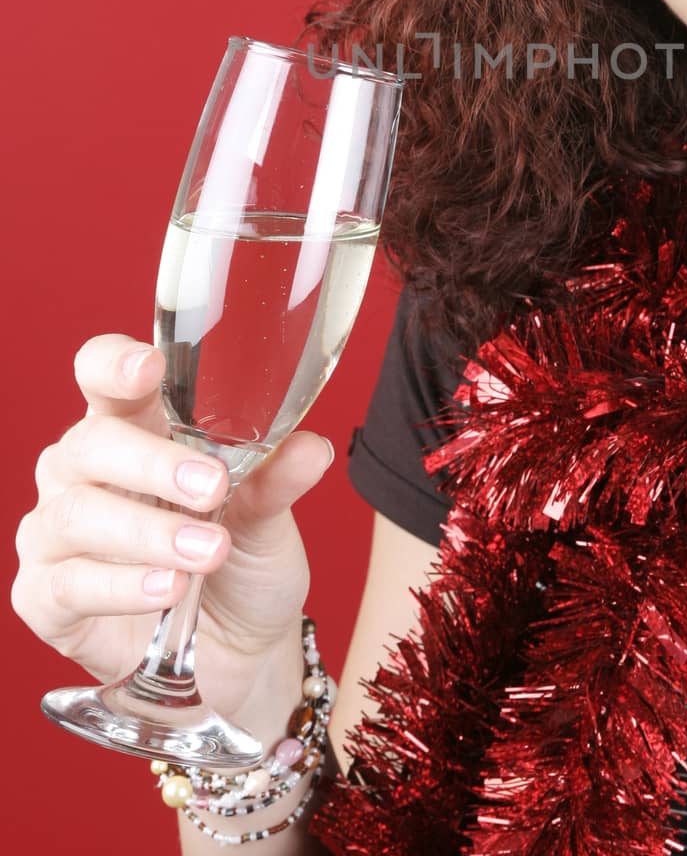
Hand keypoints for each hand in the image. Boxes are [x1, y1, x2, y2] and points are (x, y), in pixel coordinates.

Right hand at [12, 333, 334, 719]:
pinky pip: (67, 583)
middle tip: (212, 488)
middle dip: (152, 462)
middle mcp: (83, 472)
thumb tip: (311, 447)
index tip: (149, 368)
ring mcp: (56, 533)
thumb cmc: (240, 561)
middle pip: (90, 443)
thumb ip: (277, 478)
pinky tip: (167, 589)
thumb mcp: (267, 516)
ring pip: (75, 514)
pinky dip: (121, 586)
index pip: (102, 375)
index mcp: (134, 427)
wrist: (238, 653)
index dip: (114, 364)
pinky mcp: (45, 597)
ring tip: (208, 551)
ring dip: (148, 533)